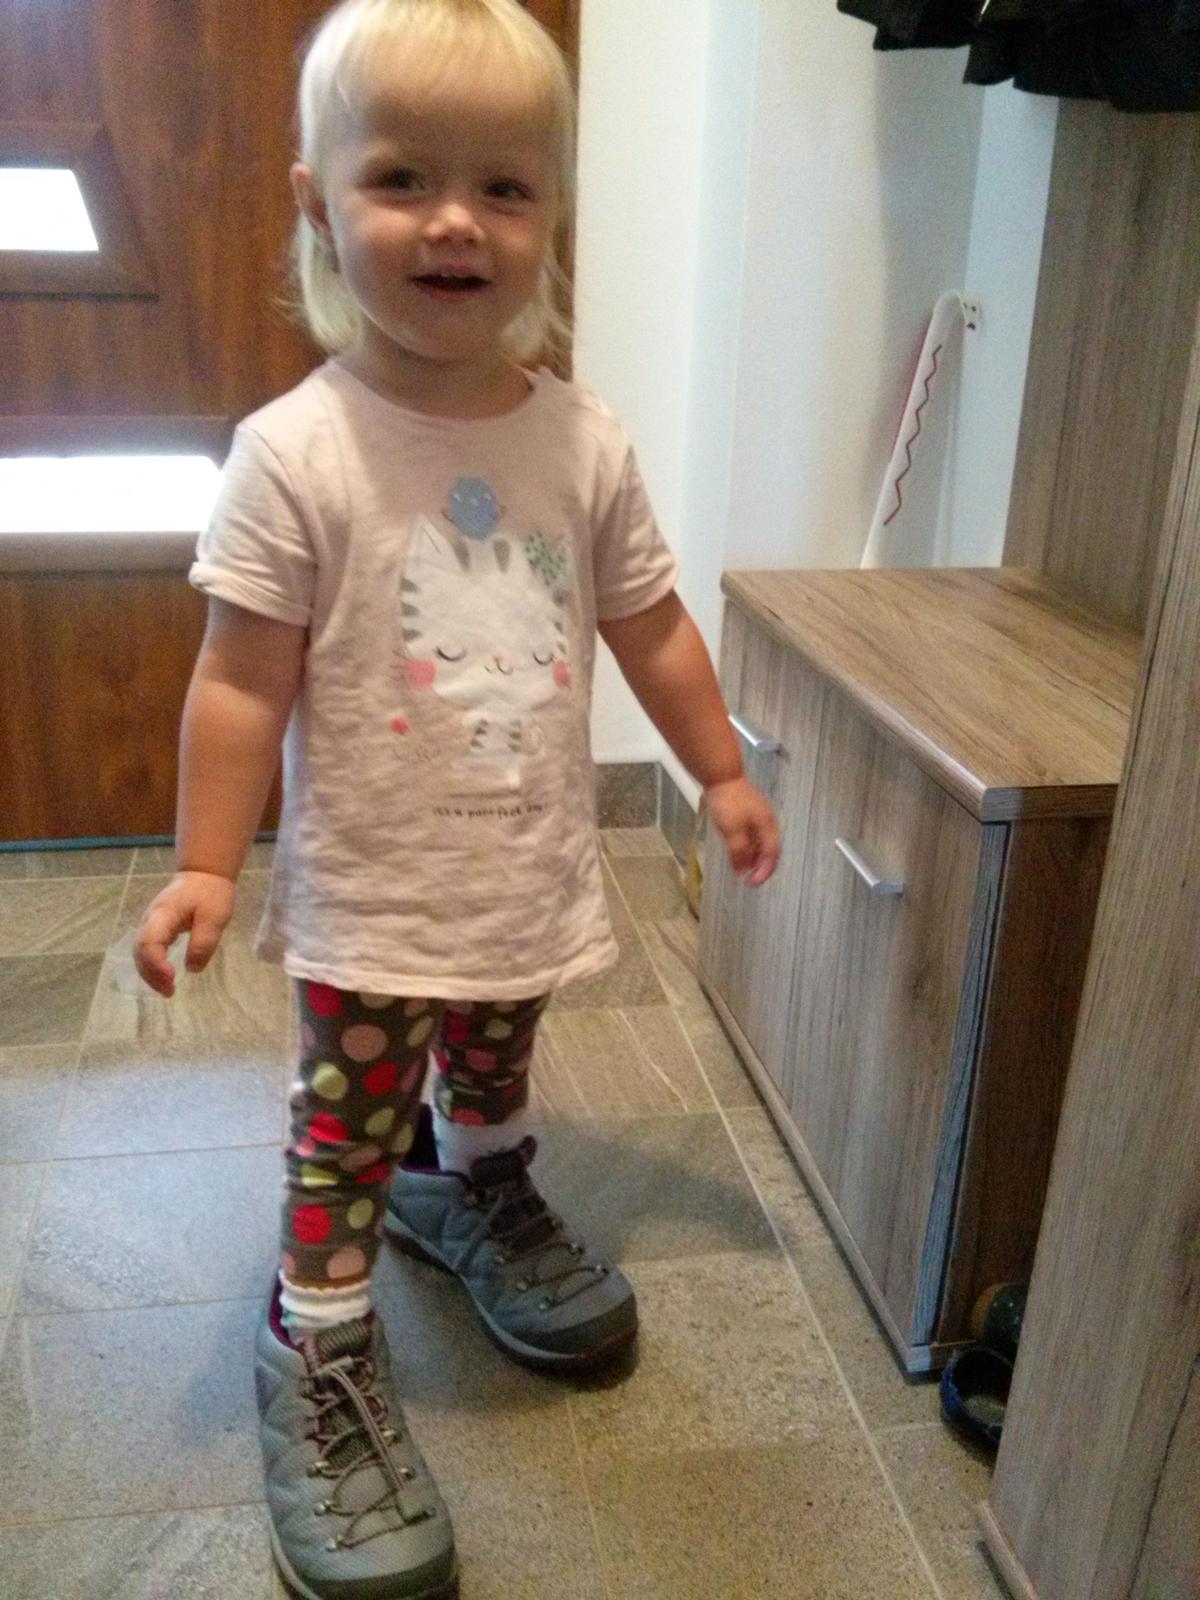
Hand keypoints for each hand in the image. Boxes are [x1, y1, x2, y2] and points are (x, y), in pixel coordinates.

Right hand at [134, 871, 236, 996]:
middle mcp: (150, 920)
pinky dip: (153, 966)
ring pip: (141, 953)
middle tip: (170, 992)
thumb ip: (203, 943)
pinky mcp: (155, 928)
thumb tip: (191, 969)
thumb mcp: (215, 917)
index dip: (156, 963)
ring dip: (151, 973)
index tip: (172, 978)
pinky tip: (165, 977)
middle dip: (152, 975)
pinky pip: (148, 950)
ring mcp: (150, 923)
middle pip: (140, 951)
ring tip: (168, 990)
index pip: (150, 942)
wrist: (204, 874)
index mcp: (163, 914)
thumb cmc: (211, 893)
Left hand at [705, 774, 780, 886]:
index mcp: (768, 826)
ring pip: (760, 842)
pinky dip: (748, 846)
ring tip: (743, 869)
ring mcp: (759, 816)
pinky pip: (753, 834)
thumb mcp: (733, 831)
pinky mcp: (749, 811)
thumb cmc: (729, 803)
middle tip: (749, 880)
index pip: (772, 854)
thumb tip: (742, 872)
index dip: (764, 871)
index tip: (752, 884)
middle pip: (769, 849)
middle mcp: (768, 822)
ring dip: (754, 857)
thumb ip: (739, 852)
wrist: (721, 775)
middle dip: (760, 866)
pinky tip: (738, 852)